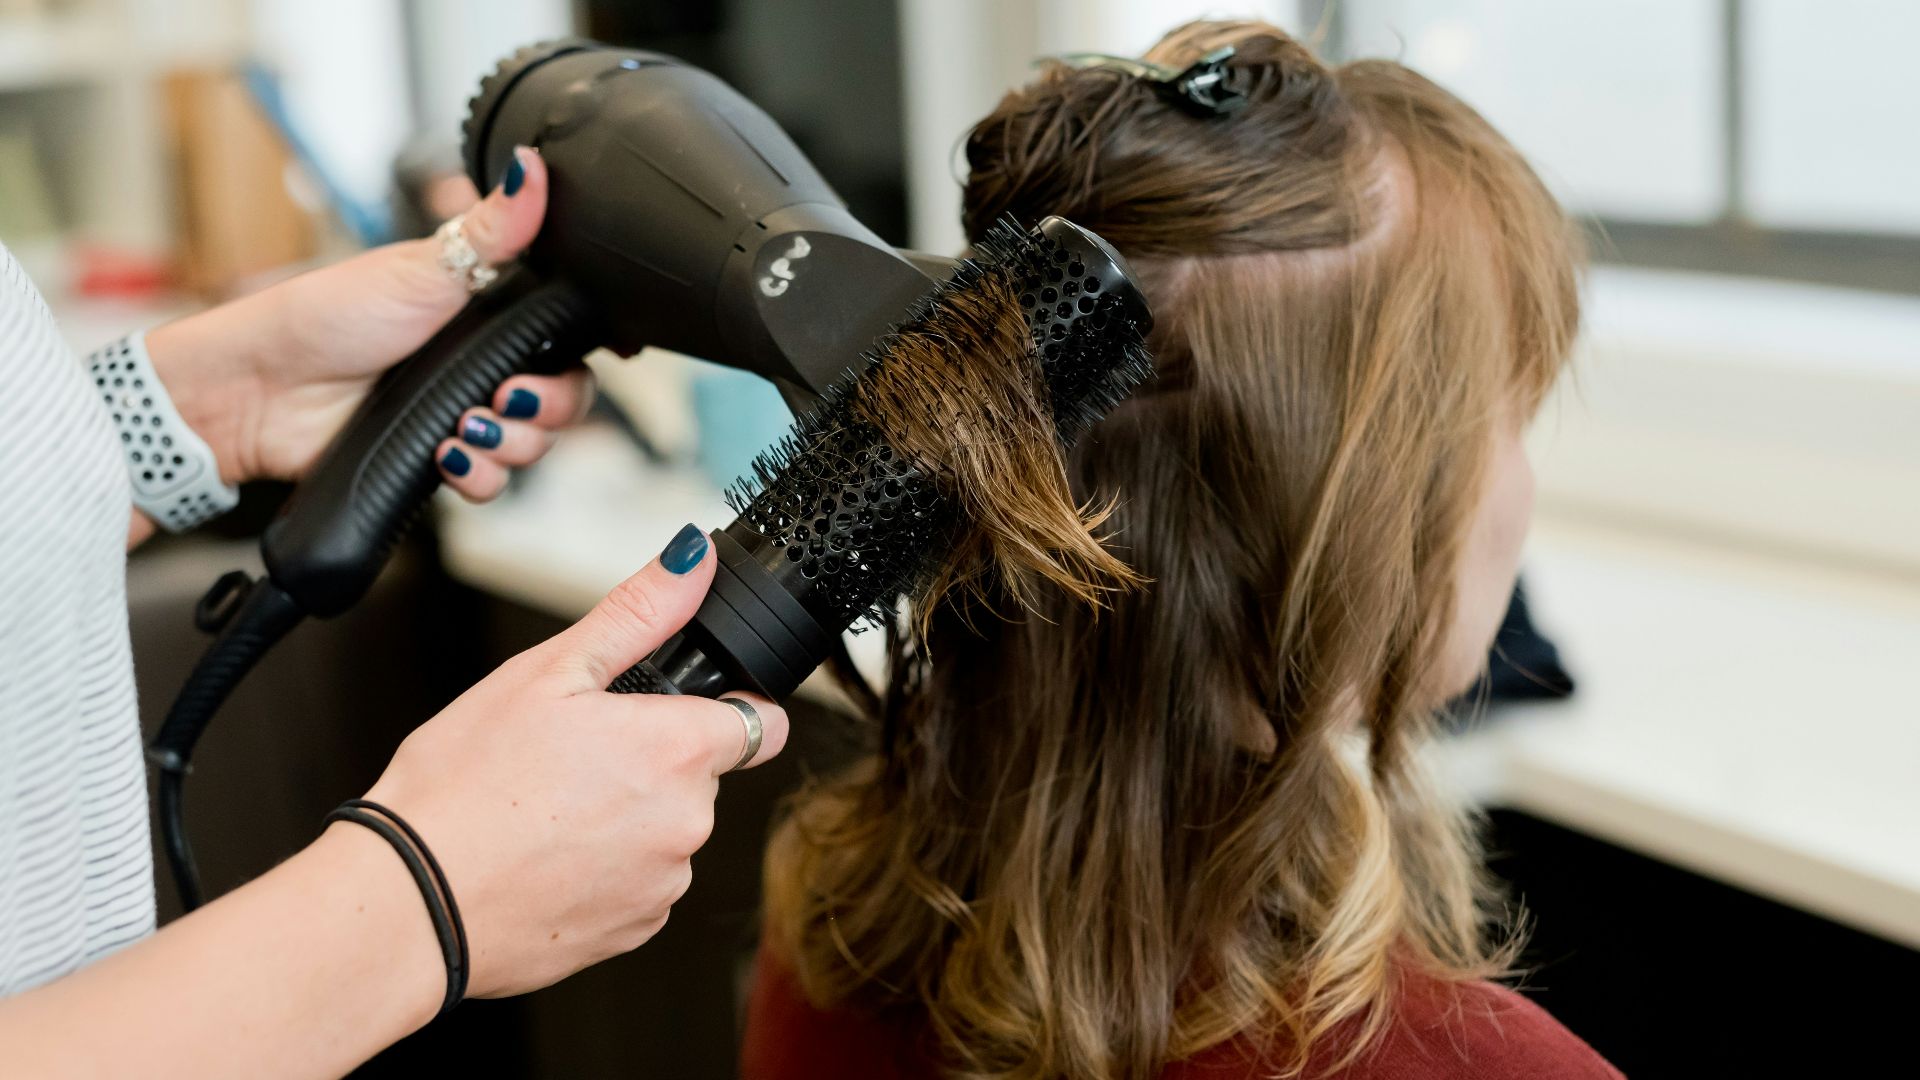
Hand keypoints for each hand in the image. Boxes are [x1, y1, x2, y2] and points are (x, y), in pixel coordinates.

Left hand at [143, 146, 590, 498]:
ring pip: (531, 448)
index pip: (566, 347)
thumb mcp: (422, 267)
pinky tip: (445, 458)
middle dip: (545, 411)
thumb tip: (534, 165)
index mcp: (488, 318)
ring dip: (509, 446)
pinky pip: (489, 485)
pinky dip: (478, 478)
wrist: (261, 390)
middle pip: (561, 403)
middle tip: (505, 398)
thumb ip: (491, 228)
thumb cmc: (328, 315)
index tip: (550, 364)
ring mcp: (461, 416)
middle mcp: (482, 368)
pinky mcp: (436, 460)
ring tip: (462, 429)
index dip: (573, 364)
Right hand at [349, 526, 789, 998]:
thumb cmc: (463, 786)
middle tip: (572, 757)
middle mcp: (688, 822)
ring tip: (546, 810)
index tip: (680, 710)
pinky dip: (605, 871)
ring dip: (628, 818)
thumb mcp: (547, 672)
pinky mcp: (633, 931)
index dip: (724, 708)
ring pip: (667, 832)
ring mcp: (662, 883)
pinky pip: (639, 885)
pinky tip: (544, 857)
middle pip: (702, 776)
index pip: (760, 724)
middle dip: (653, 761)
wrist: (410, 904)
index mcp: (676, 750)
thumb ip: (638, 613)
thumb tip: (691, 559)